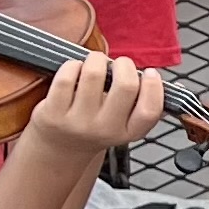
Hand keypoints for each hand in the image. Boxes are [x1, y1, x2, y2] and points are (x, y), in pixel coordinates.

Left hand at [22, 55, 168, 159]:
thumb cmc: (97, 126)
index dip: (154, 86)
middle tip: (118, 65)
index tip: (150, 73)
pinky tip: (76, 70)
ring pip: (94, 74)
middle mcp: (104, 130)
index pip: (149, 111)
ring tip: (95, 64)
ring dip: (96, 59)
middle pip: (126, 86)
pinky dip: (73, 65)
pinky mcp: (53, 113)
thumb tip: (155, 77)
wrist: (60, 148)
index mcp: (127, 132)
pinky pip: (67, 77)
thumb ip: (139, 104)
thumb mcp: (123, 124)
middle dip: (124, 64)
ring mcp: (78, 122)